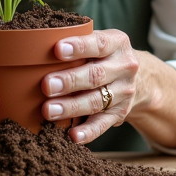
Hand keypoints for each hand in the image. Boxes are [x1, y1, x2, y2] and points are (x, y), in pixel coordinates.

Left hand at [41, 29, 139, 144]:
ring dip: (71, 107)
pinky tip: (73, 135)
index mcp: (117, 43)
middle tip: (46, 85)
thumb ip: (75, 40)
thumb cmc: (103, 55)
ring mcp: (123, 92)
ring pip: (96, 101)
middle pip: (96, 75)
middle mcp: (124, 67)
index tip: (57, 50)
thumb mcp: (98, 40)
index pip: (98, 44)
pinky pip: (103, 124)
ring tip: (48, 110)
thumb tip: (35, 44)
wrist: (140, 78)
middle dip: (70, 81)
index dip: (79, 47)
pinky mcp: (119, 114)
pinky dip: (88, 132)